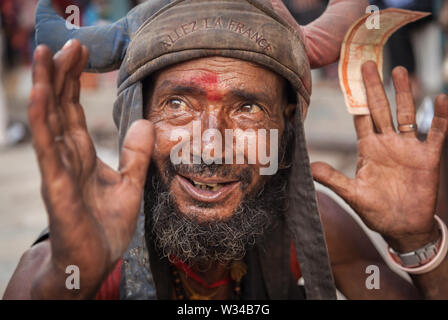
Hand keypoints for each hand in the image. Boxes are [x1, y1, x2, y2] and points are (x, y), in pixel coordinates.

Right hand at [29, 40, 153, 297]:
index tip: (80, 52)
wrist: (95, 260)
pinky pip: (47, 148)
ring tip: (45, 54)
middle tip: (66, 42)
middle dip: (60, 74)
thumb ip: (136, 154)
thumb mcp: (131, 184)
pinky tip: (42, 94)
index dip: (75, 82)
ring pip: (48, 121)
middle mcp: (66, 157)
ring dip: (46, 86)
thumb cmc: (106, 226)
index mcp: (83, 155)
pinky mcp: (56, 186)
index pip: (74, 111)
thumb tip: (147, 122)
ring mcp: (58, 170)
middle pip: (60, 108)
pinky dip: (44, 120)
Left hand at [311, 61, 447, 252]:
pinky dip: (439, 117)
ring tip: (399, 71)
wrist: (402, 226)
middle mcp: (387, 143)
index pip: (360, 117)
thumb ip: (333, 179)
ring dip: (404, 93)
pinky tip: (441, 98)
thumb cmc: (376, 210)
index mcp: (368, 148)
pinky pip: (435, 133)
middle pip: (380, 109)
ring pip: (406, 114)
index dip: (355, 99)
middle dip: (374, 87)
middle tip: (368, 63)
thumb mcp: (352, 194)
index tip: (349, 79)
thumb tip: (310, 167)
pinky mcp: (426, 157)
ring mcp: (408, 148)